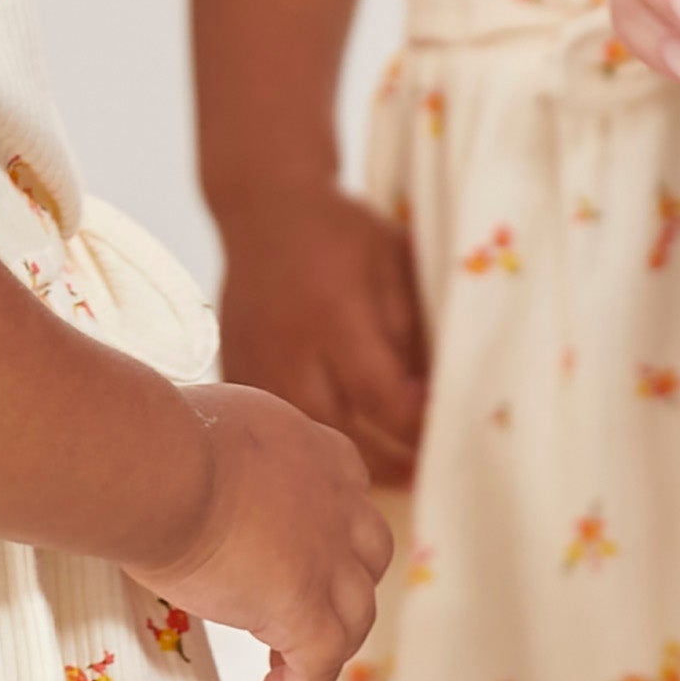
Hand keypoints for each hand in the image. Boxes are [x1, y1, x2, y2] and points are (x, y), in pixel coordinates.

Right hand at [125, 382, 395, 680]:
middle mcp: (337, 503)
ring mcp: (326, 559)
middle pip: (368, 557)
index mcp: (316, 453)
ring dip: (330, 641)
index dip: (331, 534)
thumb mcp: (215, 428)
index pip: (348, 499)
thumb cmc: (161, 442)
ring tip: (286, 661)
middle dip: (342, 586)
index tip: (297, 555)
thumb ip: (230, 456)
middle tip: (299, 607)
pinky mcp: (302, 607)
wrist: (161, 469)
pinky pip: (322, 661)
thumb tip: (197, 472)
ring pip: (356, 614)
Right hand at [212, 185, 429, 485]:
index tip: (445, 433)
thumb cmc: (341, 232)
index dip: (414, 425)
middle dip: (385, 462)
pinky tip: (332, 453)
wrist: (263, 207)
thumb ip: (412, 328)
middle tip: (424, 474)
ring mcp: (255, 361)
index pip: (379, 395)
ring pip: (300, 437)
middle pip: (338, 431)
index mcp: (335, 314)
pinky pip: (272, 425)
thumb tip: (435, 393)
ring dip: (343, 463)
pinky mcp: (234, 369)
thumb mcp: (392, 262)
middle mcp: (290, 346)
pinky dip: (303, 444)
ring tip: (385, 474)